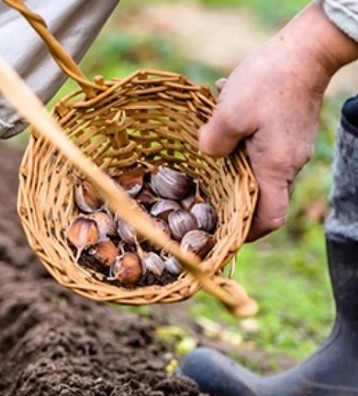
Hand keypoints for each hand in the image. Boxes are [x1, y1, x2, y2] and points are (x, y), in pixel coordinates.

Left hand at [198, 3, 357, 240]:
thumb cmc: (268, 83)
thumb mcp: (228, 114)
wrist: (304, 51)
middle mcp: (289, 164)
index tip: (224, 232)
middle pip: (261, 197)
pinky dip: (240, 139)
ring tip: (208, 144)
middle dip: (232, 198)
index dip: (247, 232)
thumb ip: (212, 143)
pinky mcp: (288, 131)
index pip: (269, 218)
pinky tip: (222, 115)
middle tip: (203, 196)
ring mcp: (291, 147)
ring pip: (257, 168)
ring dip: (231, 162)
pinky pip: (261, 146)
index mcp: (275, 168)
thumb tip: (207, 155)